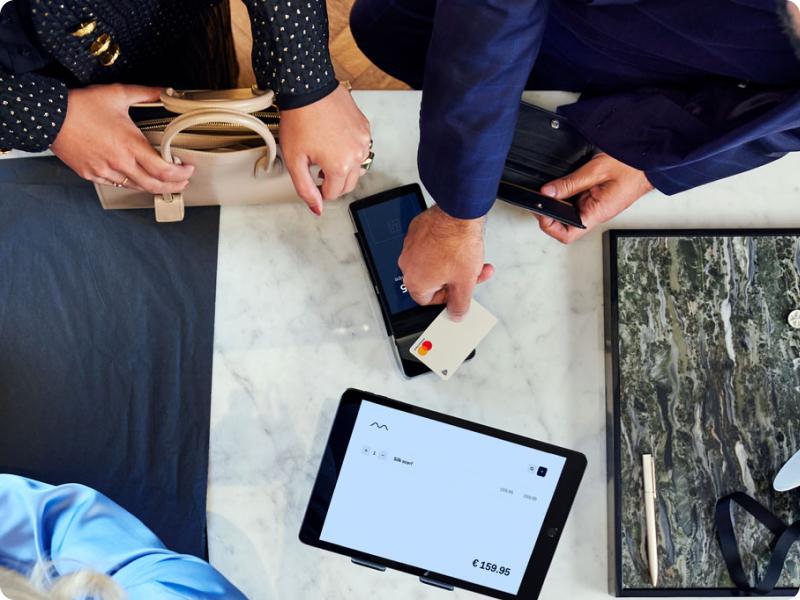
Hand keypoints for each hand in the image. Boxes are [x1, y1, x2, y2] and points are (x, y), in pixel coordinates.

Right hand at [51, 84, 193, 192]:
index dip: (180, 174)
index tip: (187, 170)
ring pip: (135, 187)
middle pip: (154, 185)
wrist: (49, 115)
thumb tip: (166, 91)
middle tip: (182, 183)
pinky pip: (115, 183)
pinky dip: (129, 182)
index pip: (163, 170)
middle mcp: (120, 162)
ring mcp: (105, 171)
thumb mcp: (118, 94)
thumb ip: (146, 94)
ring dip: (152, 186)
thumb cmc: (81, 105)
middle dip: (173, 186)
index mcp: (130, 145)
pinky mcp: (91, 174)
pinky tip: (135, 177)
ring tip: (162, 182)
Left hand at [279, 84, 370, 214]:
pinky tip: (334, 139)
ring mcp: (363, 141)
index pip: (334, 194)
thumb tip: (316, 208)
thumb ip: (305, 189)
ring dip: (343, 166)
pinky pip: (360, 148)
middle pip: (348, 184)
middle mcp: (356, 155)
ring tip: (326, 152)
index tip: (313, 180)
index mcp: (339, 166)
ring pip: (357, 167)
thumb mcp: (294, 160)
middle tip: (318, 168)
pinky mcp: (365, 128)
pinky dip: (349, 149)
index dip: (320, 190)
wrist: (308, 88)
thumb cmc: (300, 119)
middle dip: (333, 181)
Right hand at [398, 206, 493, 320]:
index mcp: (416, 282)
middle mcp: (408, 264)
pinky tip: (456, 244)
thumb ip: (459, 305)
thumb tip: (456, 314)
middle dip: (454, 278)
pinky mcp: (416, 231)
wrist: (458, 213)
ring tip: (466, 256)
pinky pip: (429, 245)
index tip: (458, 291)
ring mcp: (410, 246)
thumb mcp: (465, 284)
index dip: (447, 298)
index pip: (427, 300)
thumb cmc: (458, 244)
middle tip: (469, 273)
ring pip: (431, 262)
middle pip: (431, 280)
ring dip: (450, 262)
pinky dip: (442, 247)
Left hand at [537, 152, 653, 243]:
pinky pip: (577, 201)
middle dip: (549, 213)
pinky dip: (566, 194)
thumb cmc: (633, 166)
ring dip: (558, 203)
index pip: (567, 234)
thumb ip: (570, 183)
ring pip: (569, 212)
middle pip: (564, 225)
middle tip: (540, 197)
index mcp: (597, 213)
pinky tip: (562, 185)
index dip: (549, 225)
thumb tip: (547, 192)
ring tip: (549, 189)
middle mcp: (596, 214)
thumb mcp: (596, 171)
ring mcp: (596, 206)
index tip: (540, 209)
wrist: (650, 160)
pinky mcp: (596, 198)